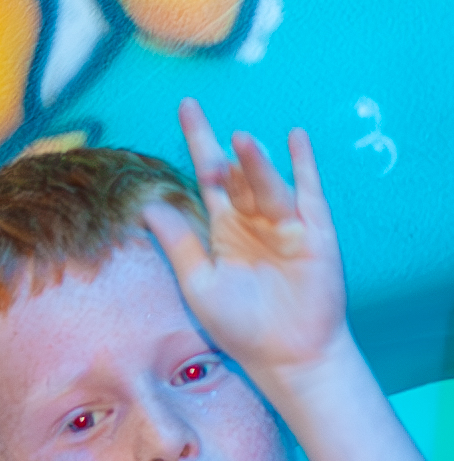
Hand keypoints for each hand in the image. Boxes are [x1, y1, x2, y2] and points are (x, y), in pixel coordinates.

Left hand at [157, 101, 349, 384]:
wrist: (286, 353)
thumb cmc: (240, 325)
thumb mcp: (199, 281)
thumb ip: (178, 242)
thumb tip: (146, 207)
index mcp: (222, 228)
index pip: (207, 176)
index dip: (197, 142)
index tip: (185, 107)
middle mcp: (252, 219)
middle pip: (235, 174)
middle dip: (220, 153)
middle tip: (198, 124)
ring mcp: (285, 222)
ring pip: (265, 183)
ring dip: (254, 161)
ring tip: (240, 140)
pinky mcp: (313, 230)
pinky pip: (308, 191)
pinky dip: (303, 165)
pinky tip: (294, 138)